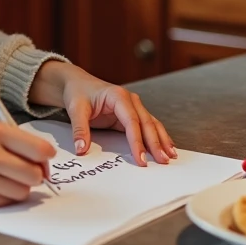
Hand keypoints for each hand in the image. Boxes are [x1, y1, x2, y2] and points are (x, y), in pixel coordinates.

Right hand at [0, 121, 55, 207]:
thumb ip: (23, 145)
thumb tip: (47, 169)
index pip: (39, 150)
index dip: (46, 157)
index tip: (43, 158)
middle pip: (34, 175)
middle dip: (34, 174)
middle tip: (23, 169)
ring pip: (23, 191)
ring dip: (19, 186)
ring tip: (4, 176)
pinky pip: (8, 202)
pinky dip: (5, 195)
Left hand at [30, 61, 175, 165]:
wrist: (77, 83)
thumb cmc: (77, 92)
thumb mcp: (75, 109)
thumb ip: (79, 129)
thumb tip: (82, 149)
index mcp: (118, 96)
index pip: (132, 122)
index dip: (137, 142)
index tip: (140, 159)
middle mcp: (130, 100)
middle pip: (146, 123)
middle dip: (155, 143)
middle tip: (162, 161)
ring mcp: (133, 106)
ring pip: (151, 124)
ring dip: (161, 140)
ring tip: (170, 156)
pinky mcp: (131, 114)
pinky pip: (147, 125)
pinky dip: (157, 136)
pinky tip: (166, 146)